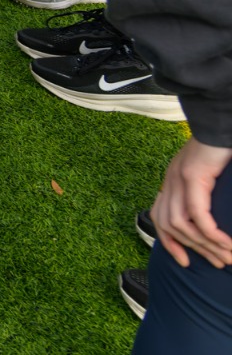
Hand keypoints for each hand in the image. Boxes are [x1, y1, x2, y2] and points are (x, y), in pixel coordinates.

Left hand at [154, 137, 231, 268]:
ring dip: (205, 244)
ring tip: (227, 257)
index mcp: (172, 181)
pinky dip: (209, 231)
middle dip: (194, 248)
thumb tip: (209, 220)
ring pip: (182, 223)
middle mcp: (170, 180)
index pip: (159, 217)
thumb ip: (203, 195)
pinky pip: (196, 213)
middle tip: (219, 263)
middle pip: (170, 225)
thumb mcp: (208, 175)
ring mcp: (178, 178)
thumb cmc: (220, 149)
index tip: (184, 262)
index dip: (169, 242)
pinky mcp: (192, 175)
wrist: (220, 121)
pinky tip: (225, 242)